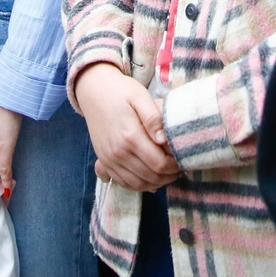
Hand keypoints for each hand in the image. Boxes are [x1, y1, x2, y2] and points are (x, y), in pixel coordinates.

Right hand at [75, 62, 178, 191]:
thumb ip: (153, 117)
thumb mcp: (140, 96)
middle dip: (168, 176)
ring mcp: (109, 159)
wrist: (93, 91)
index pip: (159, 164)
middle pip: (150, 177)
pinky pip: (123, 182)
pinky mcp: (104, 161)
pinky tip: (150, 177)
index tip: (182, 158)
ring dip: (156, 183)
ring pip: (138, 184)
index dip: (174, 166)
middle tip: (179, 167)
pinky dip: (139, 185)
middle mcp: (118, 152)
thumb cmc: (120, 91)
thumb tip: (164, 139)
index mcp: (129, 136)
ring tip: (168, 173)